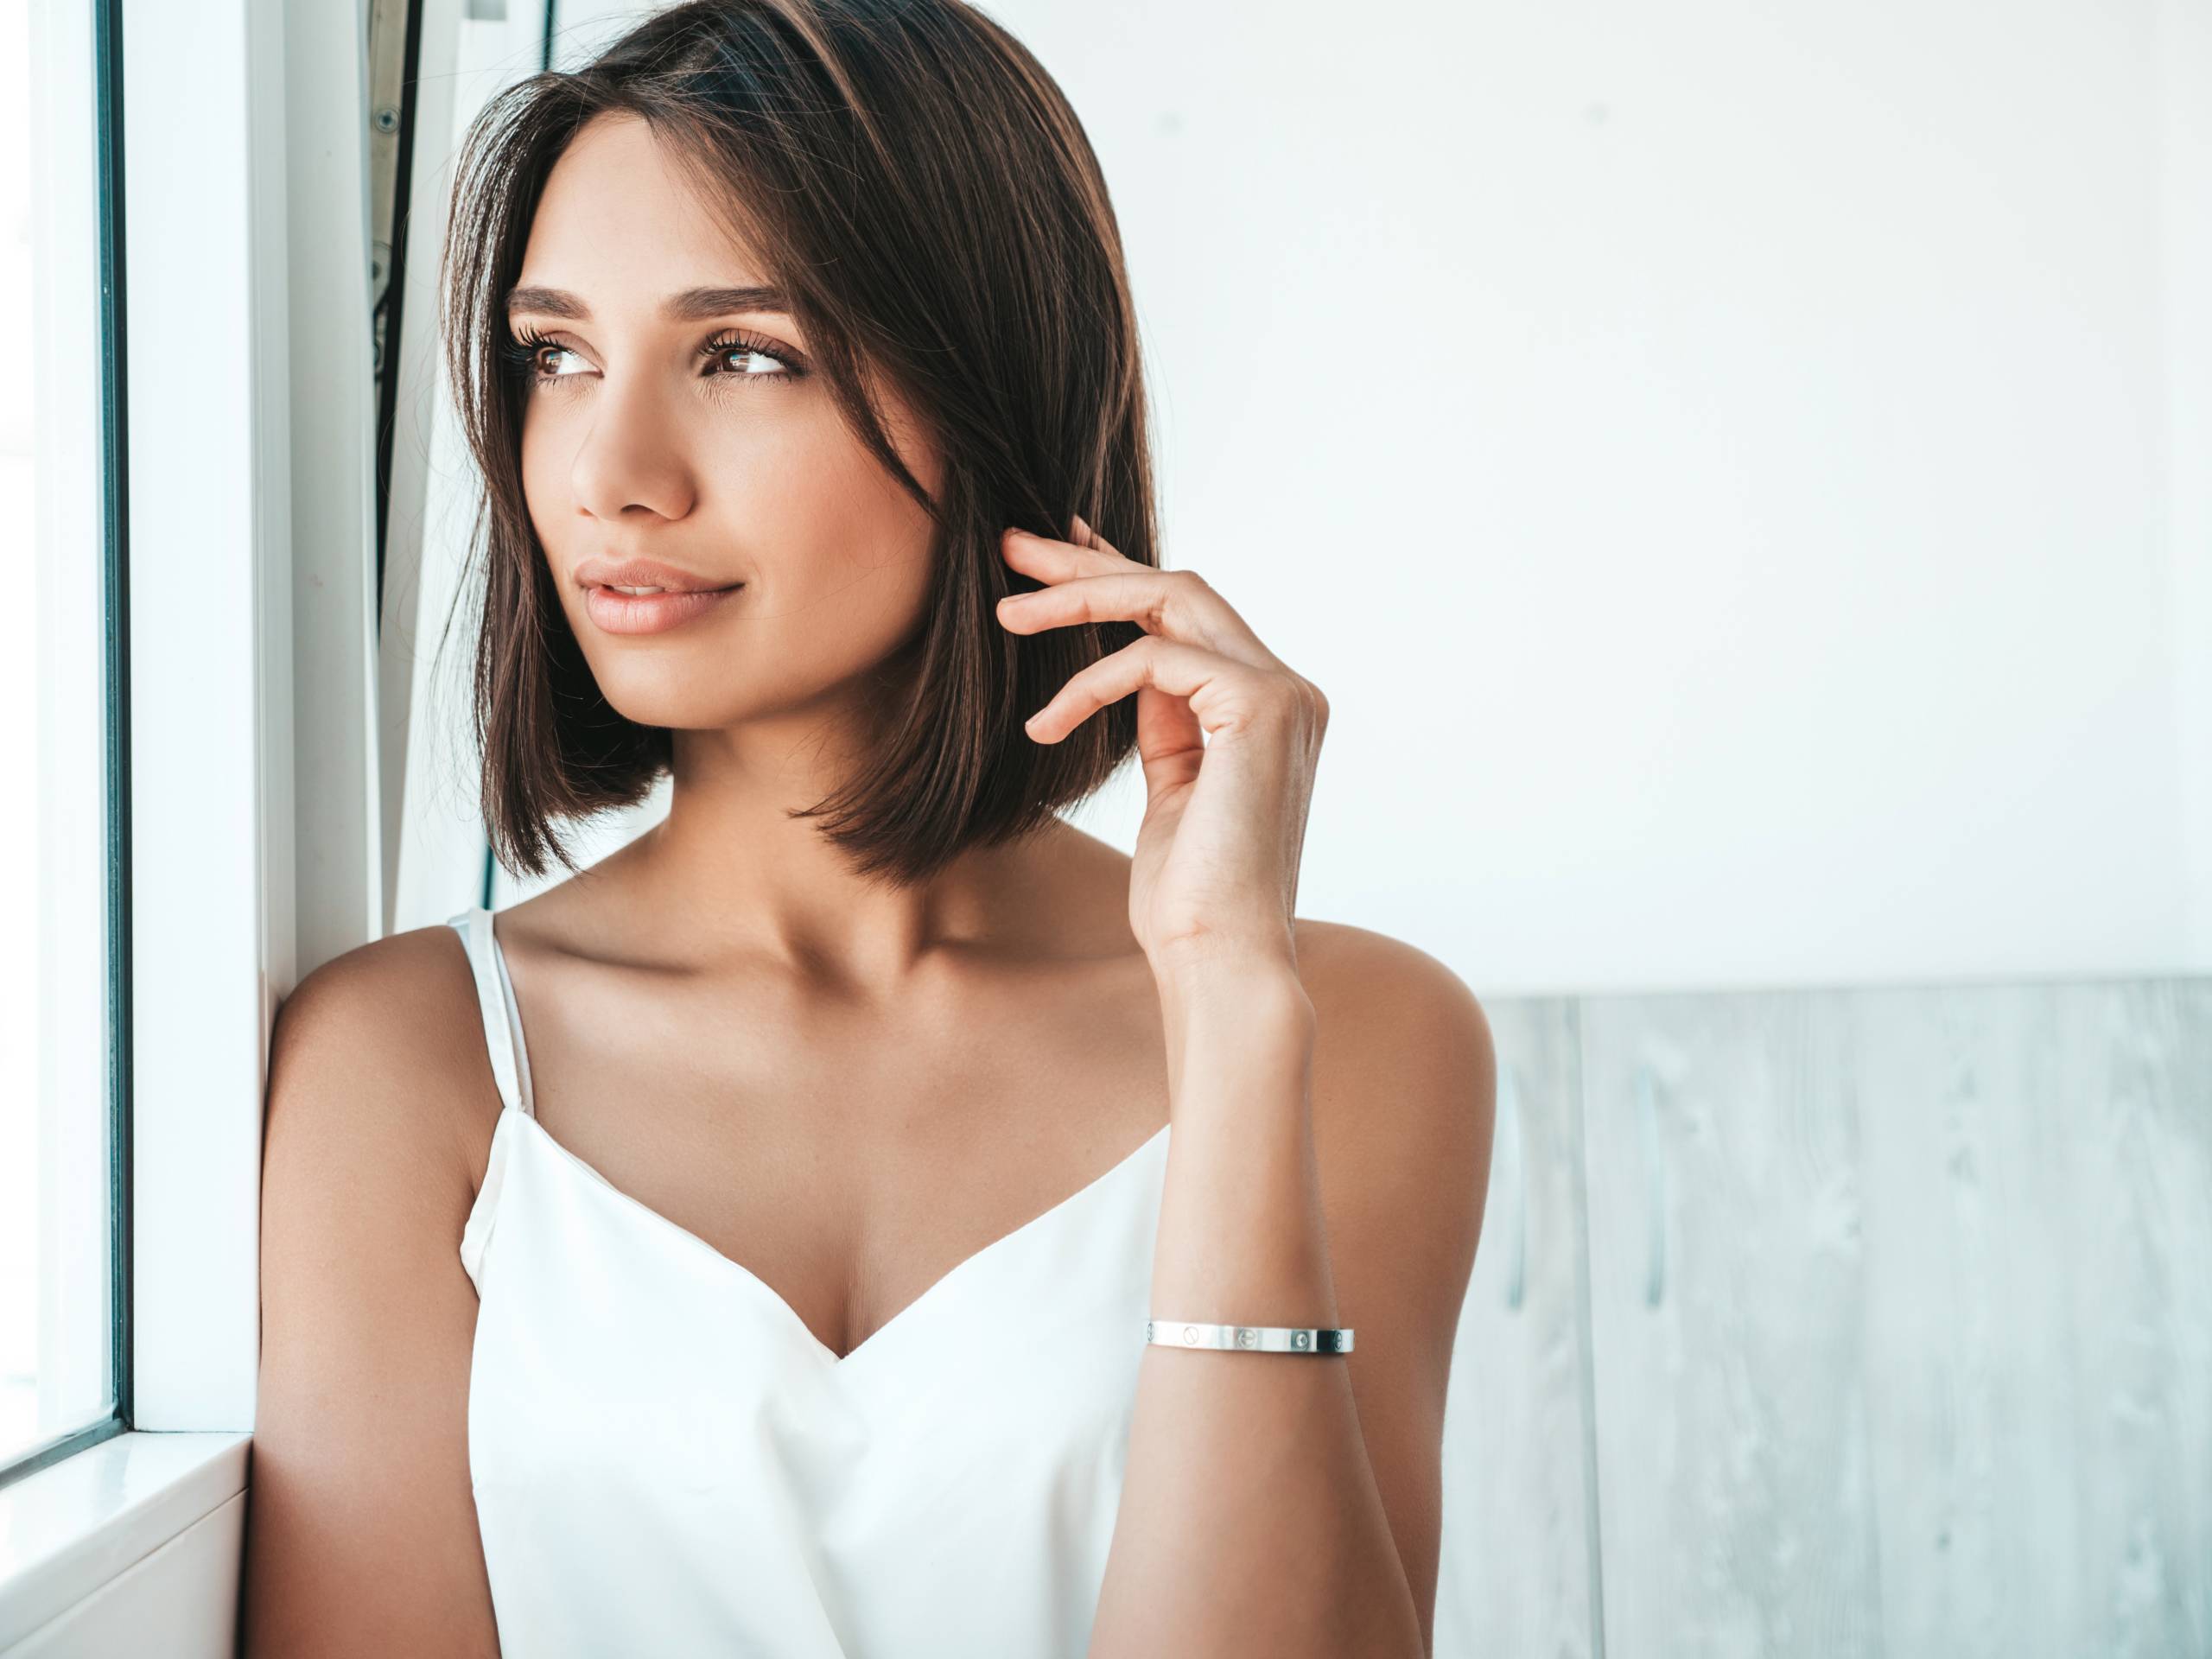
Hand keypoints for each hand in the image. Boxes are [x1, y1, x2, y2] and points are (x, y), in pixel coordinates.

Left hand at [997, 517, 1328, 975]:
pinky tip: (1043, 726)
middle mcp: (1288, 690)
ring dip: (1079, 598)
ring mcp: (1281, 694)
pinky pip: (1153, 658)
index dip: (1121, 576)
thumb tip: (1129, 665)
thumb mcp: (1172, 793)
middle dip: (1091, 564)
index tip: (1056, 556)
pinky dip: (1087, 685)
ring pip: (1171, 599)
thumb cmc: (1190, 904)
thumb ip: (1165, 724)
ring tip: (1006, 615)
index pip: (1191, 617)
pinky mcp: (1258, 707)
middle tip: (1012, 544)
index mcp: (1268, 709)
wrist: (1221, 964)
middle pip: (1180, 590)